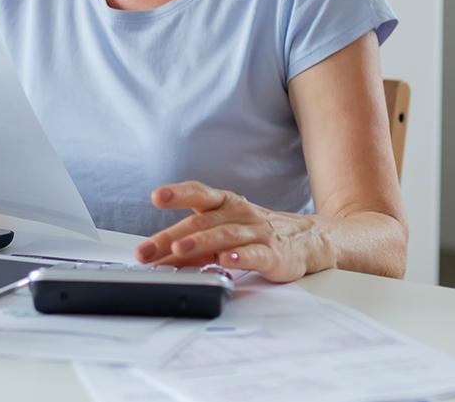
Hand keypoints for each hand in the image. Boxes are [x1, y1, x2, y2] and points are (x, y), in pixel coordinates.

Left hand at [136, 181, 328, 282]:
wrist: (307, 239)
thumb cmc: (257, 233)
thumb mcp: (223, 232)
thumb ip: (192, 244)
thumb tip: (156, 257)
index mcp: (225, 204)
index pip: (199, 193)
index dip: (178, 193)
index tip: (156, 197)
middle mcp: (239, 214)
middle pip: (201, 221)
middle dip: (170, 237)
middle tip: (147, 250)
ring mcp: (256, 233)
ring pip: (225, 235)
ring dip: (200, 242)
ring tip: (179, 250)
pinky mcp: (273, 254)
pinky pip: (255, 254)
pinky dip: (240, 257)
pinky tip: (227, 261)